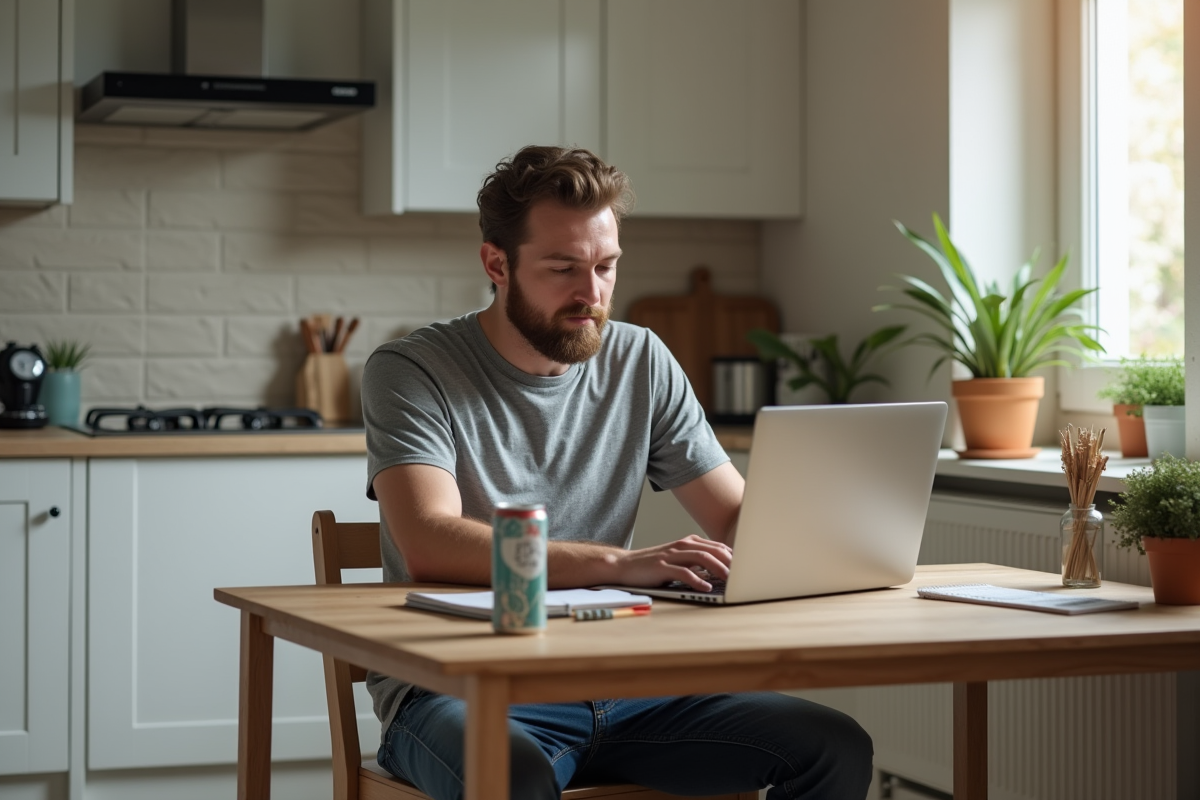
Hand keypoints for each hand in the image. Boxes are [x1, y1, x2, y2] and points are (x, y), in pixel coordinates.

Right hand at [607, 535, 732, 591]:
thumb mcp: (679, 561)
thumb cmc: (654, 566)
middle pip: (713, 550)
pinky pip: (684, 572)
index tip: (746, 568)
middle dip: (731, 562)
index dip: (734, 557)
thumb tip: (721, 573)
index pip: (718, 547)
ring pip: (701, 558)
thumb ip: (697, 563)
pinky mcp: (662, 566)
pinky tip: (706, 587)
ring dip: (718, 569)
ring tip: (730, 579)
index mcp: (689, 543)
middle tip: (744, 574)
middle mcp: (682, 546)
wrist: (626, 565)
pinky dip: (697, 580)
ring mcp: (672, 555)